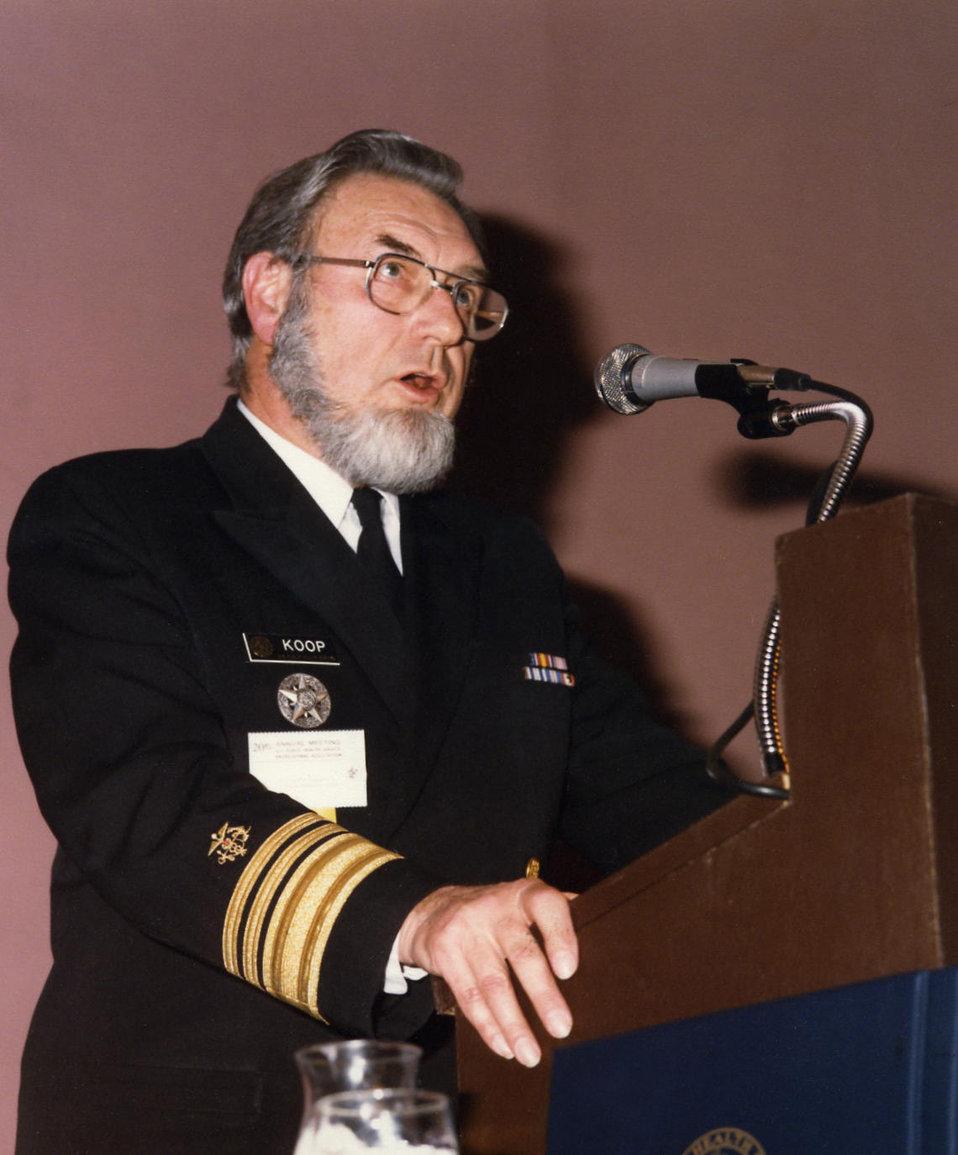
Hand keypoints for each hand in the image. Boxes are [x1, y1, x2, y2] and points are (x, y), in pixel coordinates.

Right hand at [396, 878, 577, 1067]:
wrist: (435, 909)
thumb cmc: (498, 914)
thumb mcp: (525, 903)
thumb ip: (558, 916)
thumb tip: (603, 935)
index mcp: (524, 894)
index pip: (546, 906)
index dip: (560, 935)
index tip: (569, 970)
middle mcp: (495, 907)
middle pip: (522, 954)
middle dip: (542, 996)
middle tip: (562, 1028)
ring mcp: (467, 928)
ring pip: (494, 983)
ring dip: (514, 1024)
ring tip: (530, 1054)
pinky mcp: (444, 952)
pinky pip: (468, 996)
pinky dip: (488, 1026)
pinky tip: (503, 1047)